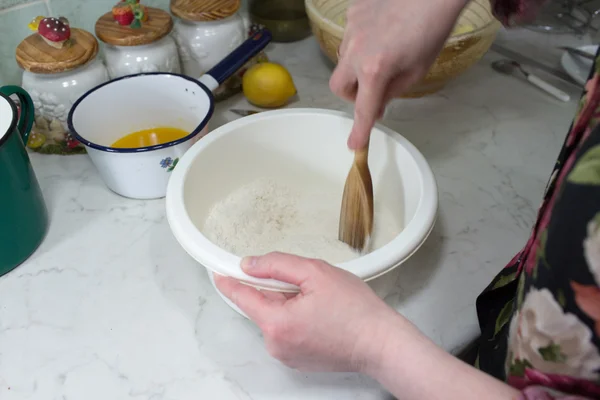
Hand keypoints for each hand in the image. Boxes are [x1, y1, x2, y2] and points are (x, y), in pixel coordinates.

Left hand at [214, 252, 403, 372]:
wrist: (381, 343)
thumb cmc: (356, 311)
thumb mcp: (316, 273)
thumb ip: (277, 265)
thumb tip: (250, 264)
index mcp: (277, 323)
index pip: (241, 297)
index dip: (229, 280)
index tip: (218, 270)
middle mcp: (276, 344)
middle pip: (262, 306)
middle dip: (277, 289)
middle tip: (306, 283)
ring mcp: (286, 355)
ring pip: (275, 317)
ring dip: (289, 304)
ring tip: (320, 301)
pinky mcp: (297, 359)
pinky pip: (286, 331)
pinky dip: (296, 318)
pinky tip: (321, 315)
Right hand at [330, 0, 468, 148]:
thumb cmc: (431, 32)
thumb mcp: (416, 72)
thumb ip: (391, 92)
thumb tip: (376, 105)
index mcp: (375, 69)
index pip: (363, 108)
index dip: (359, 130)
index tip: (354, 145)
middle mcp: (356, 51)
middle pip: (339, 86)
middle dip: (352, 94)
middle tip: (372, 90)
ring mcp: (351, 30)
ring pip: (343, 61)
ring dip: (357, 66)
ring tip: (382, 53)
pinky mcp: (352, 14)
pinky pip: (349, 37)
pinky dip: (361, 42)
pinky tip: (381, 32)